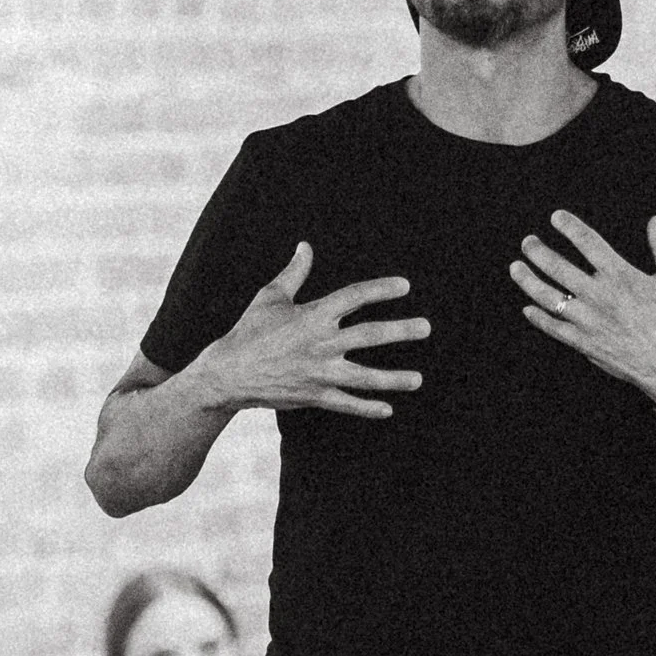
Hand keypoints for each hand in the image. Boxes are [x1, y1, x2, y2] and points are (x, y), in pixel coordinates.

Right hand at [214, 244, 427, 419]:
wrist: (229, 372)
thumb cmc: (250, 331)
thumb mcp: (271, 297)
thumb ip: (294, 272)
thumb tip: (305, 245)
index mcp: (313, 315)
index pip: (354, 297)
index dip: (381, 289)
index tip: (405, 286)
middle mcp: (321, 343)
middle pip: (370, 335)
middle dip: (401, 331)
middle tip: (426, 328)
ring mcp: (319, 372)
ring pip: (365, 376)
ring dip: (393, 378)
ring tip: (418, 379)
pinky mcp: (314, 396)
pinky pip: (346, 404)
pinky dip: (367, 408)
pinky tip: (388, 409)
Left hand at [511, 212, 655, 408]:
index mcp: (622, 276)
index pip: (588, 242)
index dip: (569, 226)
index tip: (555, 217)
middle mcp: (600, 296)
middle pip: (558, 267)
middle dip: (538, 251)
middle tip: (527, 242)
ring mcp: (588, 321)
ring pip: (548, 296)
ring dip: (527, 280)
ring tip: (516, 267)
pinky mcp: (584, 343)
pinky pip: (553, 328)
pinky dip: (538, 318)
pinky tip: (528, 308)